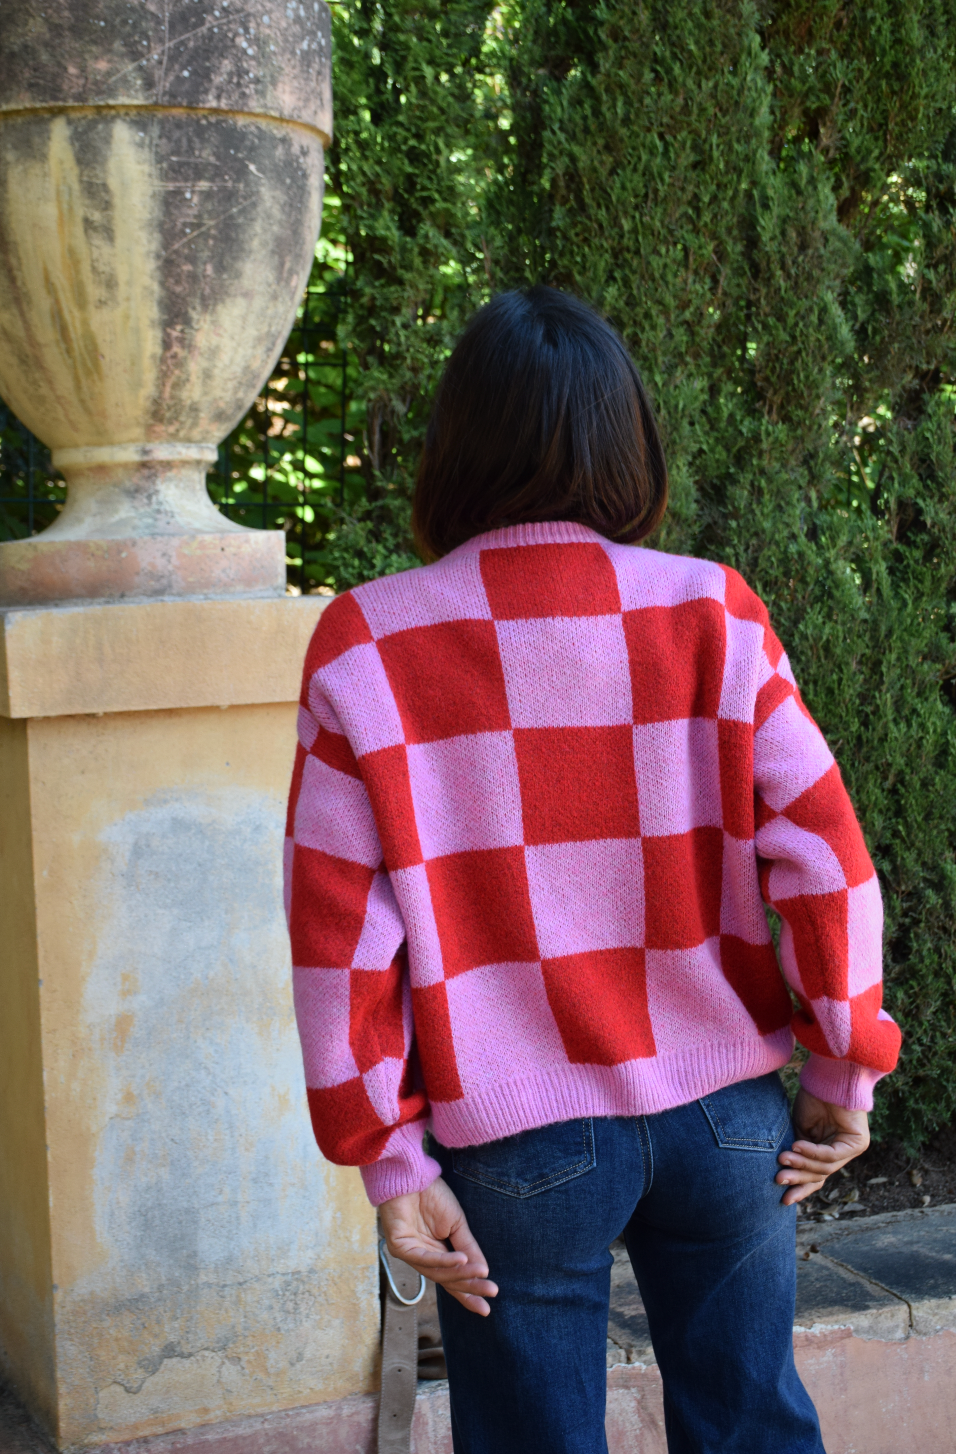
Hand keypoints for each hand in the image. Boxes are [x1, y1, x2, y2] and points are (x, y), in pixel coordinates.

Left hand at [379, 1177, 497, 1315]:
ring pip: (436, 1272)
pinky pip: (424, 1258)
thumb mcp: (456, 1223)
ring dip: (460, 1274)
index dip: (469, 1292)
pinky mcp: (398, 1245)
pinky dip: (444, 1260)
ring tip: (481, 1273)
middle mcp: (420, 1257)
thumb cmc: (432, 1195)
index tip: (487, 1307)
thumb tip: (483, 1271)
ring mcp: (408, 1253)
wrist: (412, 1173)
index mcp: (434, 1253)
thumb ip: (467, 1248)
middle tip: (491, 1292)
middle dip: (469, 1287)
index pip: (451, 1279)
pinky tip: (461, 1260)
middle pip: (446, 1280)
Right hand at [776, 1088, 869, 1205]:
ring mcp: (851, 1149)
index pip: (816, 1176)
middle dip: (798, 1179)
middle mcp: (842, 1152)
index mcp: (827, 1150)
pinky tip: (797, 1146)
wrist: (828, 1076)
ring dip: (802, 1164)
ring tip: (783, 1159)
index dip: (800, 1187)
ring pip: (825, 1167)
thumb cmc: (812, 1098)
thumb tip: (783, 1173)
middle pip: (820, 1175)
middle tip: (778, 1181)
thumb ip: (797, 1151)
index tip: (783, 1199)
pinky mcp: (859, 1143)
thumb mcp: (799, 1130)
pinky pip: (832, 1154)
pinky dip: (813, 1152)